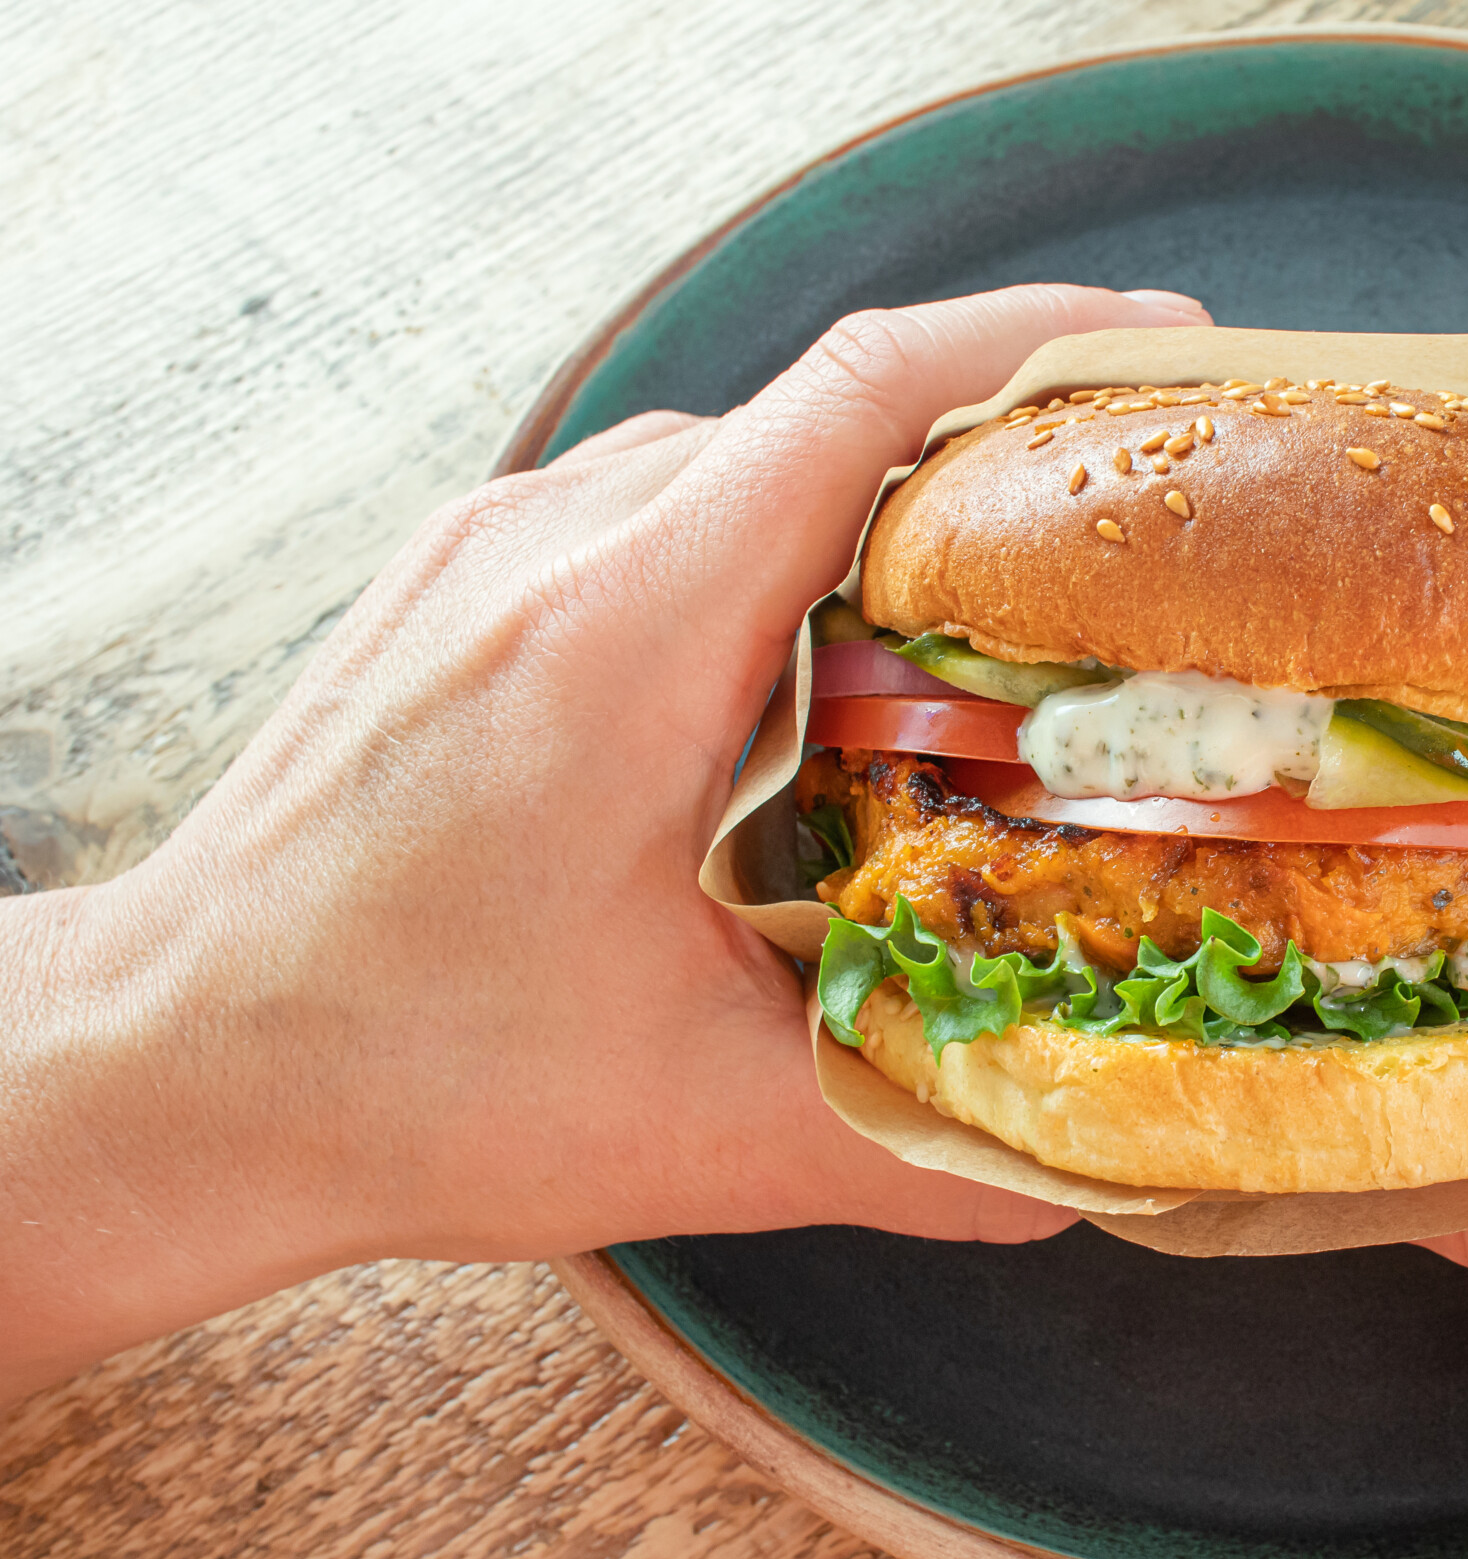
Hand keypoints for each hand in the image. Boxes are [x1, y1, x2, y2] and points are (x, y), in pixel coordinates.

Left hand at [0, 285, 1209, 1404]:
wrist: (176, 1065)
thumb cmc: (406, 1081)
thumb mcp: (699, 1132)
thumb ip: (917, 1152)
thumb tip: (1082, 1177)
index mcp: (625, 637)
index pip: (858, 399)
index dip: (1035, 344)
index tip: (1164, 352)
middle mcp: (554, 545)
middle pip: (821, 412)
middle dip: (994, 441)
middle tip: (1125, 527)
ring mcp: (494, 542)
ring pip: (740, 453)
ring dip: (877, 500)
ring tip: (995, 600)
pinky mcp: (465, 576)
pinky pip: (659, 501)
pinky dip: (775, 538)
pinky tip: (828, 656)